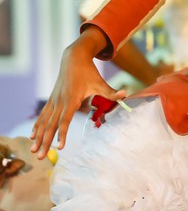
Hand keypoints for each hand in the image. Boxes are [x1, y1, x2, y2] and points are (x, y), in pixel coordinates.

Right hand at [30, 28, 125, 157]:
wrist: (73, 59)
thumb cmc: (89, 72)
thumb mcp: (100, 82)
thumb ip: (111, 92)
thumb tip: (125, 94)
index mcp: (71, 99)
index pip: (65, 120)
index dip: (62, 134)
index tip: (61, 146)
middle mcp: (60, 102)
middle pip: (50, 125)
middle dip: (45, 142)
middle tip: (39, 157)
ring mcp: (54, 101)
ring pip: (44, 122)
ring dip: (38, 137)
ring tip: (34, 151)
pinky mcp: (51, 100)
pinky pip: (43, 116)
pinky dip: (37, 126)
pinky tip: (32, 136)